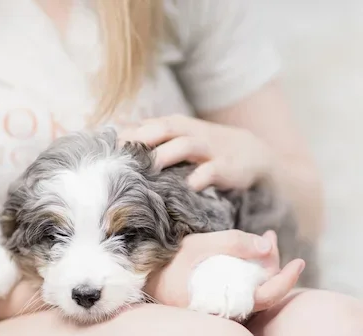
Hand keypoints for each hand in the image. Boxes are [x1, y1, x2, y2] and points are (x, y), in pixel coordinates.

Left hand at [120, 114, 274, 191]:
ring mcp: (210, 150)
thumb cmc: (209, 148)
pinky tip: (190, 185)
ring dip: (167, 154)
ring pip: (186, 145)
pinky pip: (213, 170)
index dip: (129, 132)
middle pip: (165, 128)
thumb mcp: (182, 136)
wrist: (255, 155)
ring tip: (150, 166)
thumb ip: (154, 134)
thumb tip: (119, 130)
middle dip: (143, 137)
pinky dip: (201, 176)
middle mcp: (193, 134)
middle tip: (122, 151)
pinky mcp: (227, 167)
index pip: (150, 124)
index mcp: (180, 127)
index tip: (108, 145)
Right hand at [146, 229, 305, 313]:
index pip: (267, 298)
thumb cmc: (166, 267)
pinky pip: (242, 288)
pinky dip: (249, 268)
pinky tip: (249, 253)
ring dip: (261, 263)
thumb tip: (265, 245)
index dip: (286, 280)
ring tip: (262, 240)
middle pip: (263, 290)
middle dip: (272, 261)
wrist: (140, 283)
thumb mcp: (197, 247)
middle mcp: (228, 312)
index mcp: (225, 306)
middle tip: (268, 237)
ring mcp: (223, 308)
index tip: (299, 261)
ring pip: (254, 288)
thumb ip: (232, 242)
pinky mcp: (218, 302)